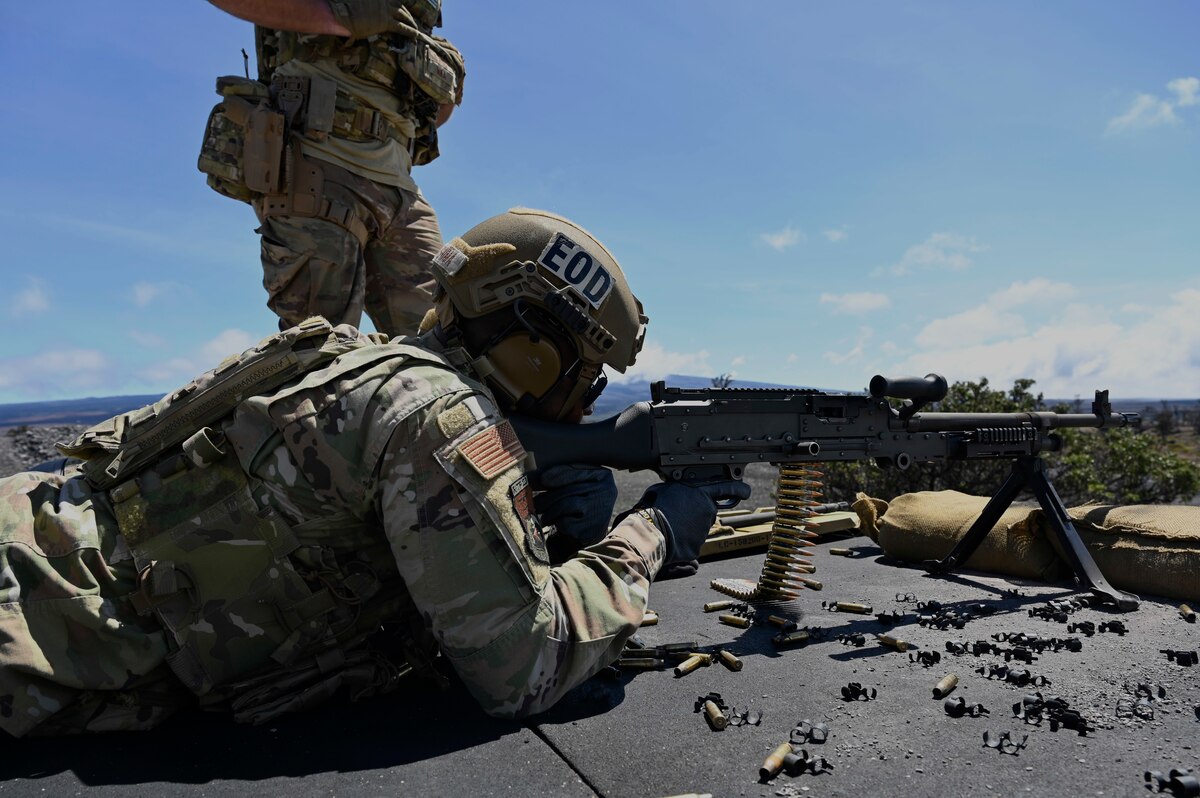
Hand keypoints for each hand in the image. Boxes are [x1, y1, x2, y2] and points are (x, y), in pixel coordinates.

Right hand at [329, 0, 416, 39]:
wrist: (341, 13)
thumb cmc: (342, 7)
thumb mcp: (356, 1)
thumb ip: (365, 3)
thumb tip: (368, 10)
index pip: (392, 0)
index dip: (397, 4)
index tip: (399, 8)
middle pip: (399, 5)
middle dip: (406, 12)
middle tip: (411, 18)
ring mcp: (386, 9)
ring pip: (403, 15)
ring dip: (410, 21)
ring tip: (415, 27)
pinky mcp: (386, 22)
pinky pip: (402, 27)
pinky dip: (410, 31)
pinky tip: (416, 35)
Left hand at [533, 465, 617, 555]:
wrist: (592, 528)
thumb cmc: (582, 500)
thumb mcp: (579, 483)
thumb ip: (563, 476)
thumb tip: (533, 477)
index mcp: (602, 476)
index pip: (578, 471)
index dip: (558, 474)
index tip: (542, 478)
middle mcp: (605, 492)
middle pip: (569, 490)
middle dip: (548, 496)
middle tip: (534, 501)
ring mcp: (600, 511)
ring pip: (566, 505)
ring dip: (549, 510)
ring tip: (542, 514)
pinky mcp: (592, 529)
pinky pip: (567, 523)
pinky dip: (557, 522)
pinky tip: (554, 522)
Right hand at [635, 481, 751, 567]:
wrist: (649, 532)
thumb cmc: (653, 508)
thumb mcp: (664, 489)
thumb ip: (679, 490)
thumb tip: (679, 493)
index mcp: (700, 494)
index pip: (726, 489)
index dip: (738, 489)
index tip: (746, 491)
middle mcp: (707, 512)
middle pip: (707, 512)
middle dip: (696, 514)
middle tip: (678, 515)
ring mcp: (704, 532)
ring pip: (698, 530)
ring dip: (687, 529)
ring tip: (669, 527)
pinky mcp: (697, 548)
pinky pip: (692, 545)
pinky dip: (683, 543)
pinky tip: (670, 539)